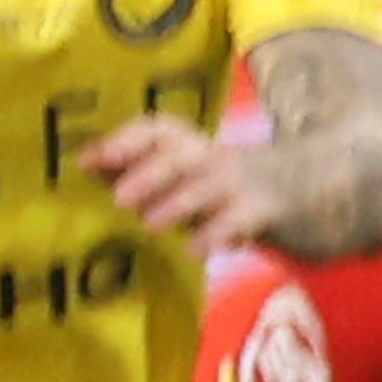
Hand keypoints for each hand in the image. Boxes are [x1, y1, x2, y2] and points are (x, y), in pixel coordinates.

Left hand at [90, 115, 296, 255]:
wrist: (297, 183)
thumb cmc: (215, 184)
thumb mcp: (180, 172)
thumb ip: (135, 170)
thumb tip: (84, 166)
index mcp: (186, 144)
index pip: (154, 130)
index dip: (121, 142)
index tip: (89, 161)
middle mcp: (208, 156)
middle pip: (177, 156)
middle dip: (147, 174)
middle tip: (118, 198)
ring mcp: (235, 182)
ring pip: (204, 186)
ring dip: (176, 202)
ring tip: (149, 224)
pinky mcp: (258, 209)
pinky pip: (236, 219)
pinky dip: (216, 233)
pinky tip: (195, 250)